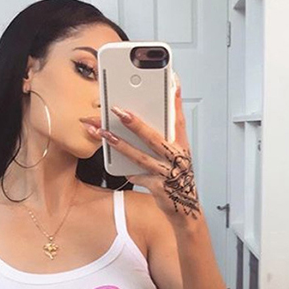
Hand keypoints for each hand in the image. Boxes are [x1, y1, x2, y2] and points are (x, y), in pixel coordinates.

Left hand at [90, 73, 202, 224]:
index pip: (178, 119)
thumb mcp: (180, 149)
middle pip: (154, 137)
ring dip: (120, 144)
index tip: (170, 80)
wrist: (185, 208)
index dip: (175, 99)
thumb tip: (172, 92)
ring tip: (103, 133)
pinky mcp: (158, 188)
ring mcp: (167, 174)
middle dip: (135, 123)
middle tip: (117, 110)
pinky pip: (138, 178)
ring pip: (141, 157)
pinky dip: (128, 172)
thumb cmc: (179, 175)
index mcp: (181, 145)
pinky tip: (116, 164)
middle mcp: (176, 158)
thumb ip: (173, 123)